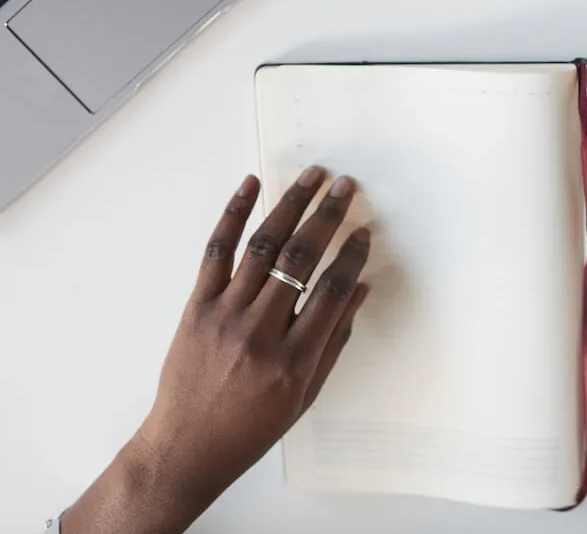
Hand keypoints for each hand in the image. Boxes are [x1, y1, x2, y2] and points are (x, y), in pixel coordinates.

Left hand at [64, 167, 371, 532]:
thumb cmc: (251, 427)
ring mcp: (225, 315)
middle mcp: (260, 331)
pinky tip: (251, 185)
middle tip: (345, 187)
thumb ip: (334, 341)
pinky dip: (233, 214)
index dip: (352, 256)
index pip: (332, 292)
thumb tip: (359, 289)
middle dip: (327, 217)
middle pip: (300, 260)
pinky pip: (216, 251)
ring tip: (312, 176)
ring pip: (263, 247)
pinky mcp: (197, 306)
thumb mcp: (305, 393)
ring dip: (290, 205)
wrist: (186, 447)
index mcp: (294, 360)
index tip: (364, 230)